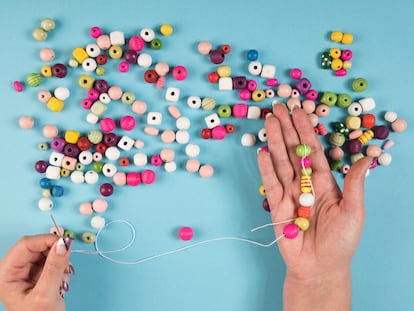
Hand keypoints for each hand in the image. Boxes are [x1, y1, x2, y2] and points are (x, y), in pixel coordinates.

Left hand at [0, 234, 72, 310]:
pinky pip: (51, 260)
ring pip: (46, 252)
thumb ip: (55, 267)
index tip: (64, 243)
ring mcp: (26, 271)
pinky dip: (61, 266)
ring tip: (63, 276)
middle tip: (66, 262)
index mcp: (6, 274)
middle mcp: (14, 270)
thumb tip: (63, 244)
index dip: (46, 240)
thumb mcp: (46, 294)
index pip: (25, 245)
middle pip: (37, 246)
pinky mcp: (38, 274)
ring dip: (60, 261)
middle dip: (55, 253)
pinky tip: (61, 279)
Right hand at [257, 104, 371, 309]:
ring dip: (275, 142)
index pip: (314, 151)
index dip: (307, 130)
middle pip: (294, 152)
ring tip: (270, 122)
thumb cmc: (341, 241)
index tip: (300, 111)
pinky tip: (263, 152)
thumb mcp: (354, 211)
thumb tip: (365, 158)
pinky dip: (266, 168)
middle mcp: (305, 184)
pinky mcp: (276, 206)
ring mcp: (289, 193)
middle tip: (279, 107)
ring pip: (281, 163)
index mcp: (324, 182)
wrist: (320, 267)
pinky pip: (270, 184)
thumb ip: (355, 184)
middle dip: (287, 129)